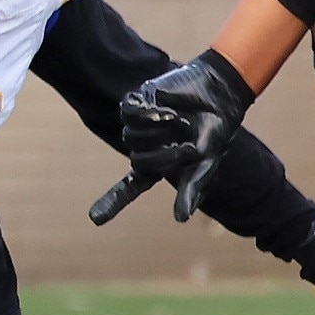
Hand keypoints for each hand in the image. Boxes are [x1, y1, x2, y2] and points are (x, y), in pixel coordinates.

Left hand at [94, 50, 256, 224]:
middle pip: (137, 160)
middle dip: (164, 157)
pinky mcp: (138, 100)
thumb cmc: (214, 130)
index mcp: (159, 163)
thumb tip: (180, 219)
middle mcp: (145, 145)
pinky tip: (170, 113)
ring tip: (182, 123)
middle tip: (189, 147)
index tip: (95, 219)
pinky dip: (150, 116)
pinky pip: (130, 113)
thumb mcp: (205, 162)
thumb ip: (191, 188)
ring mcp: (138, 123)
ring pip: (130, 136)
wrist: (219, 94)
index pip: (130, 186)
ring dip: (159, 133)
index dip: (112, 202)